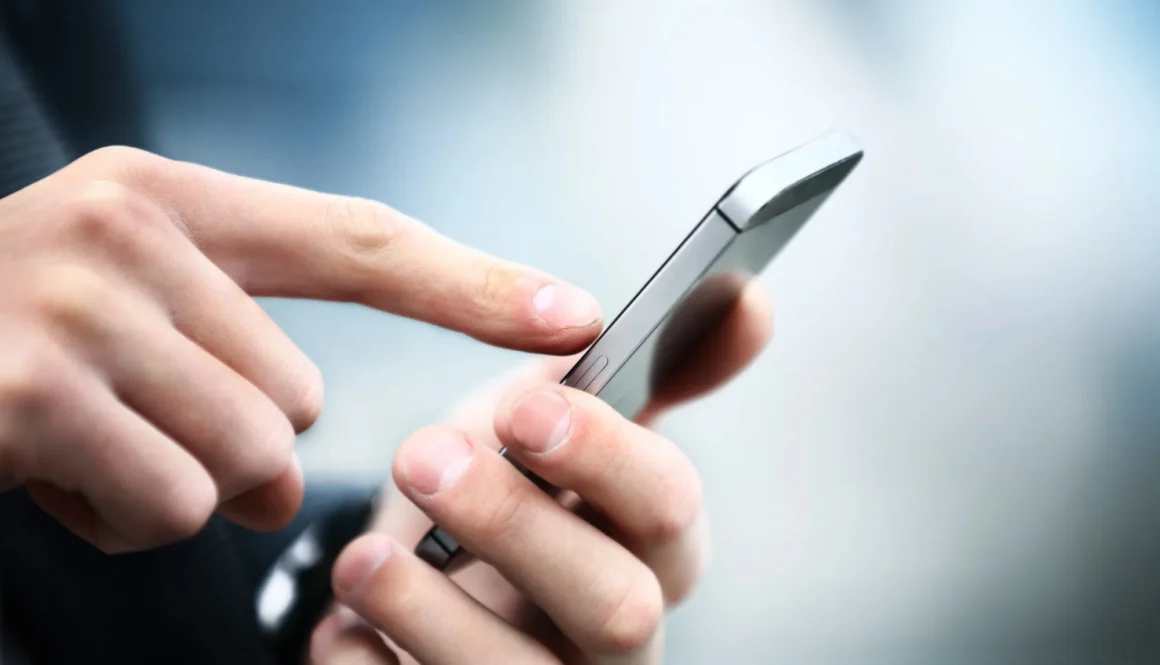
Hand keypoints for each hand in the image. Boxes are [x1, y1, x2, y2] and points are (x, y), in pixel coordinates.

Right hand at [0, 147, 601, 552]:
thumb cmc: (2, 339)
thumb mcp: (120, 305)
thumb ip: (233, 347)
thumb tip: (304, 464)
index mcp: (171, 204)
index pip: (359, 241)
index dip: (475, 283)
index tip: (572, 312)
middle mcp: (131, 234)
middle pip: (298, 396)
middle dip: (235, 442)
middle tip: (134, 419)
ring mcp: (81, 308)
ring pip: (247, 461)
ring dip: (179, 486)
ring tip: (88, 444)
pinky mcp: (38, 395)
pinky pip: (175, 507)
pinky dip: (123, 521)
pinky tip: (49, 474)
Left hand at [311, 283, 772, 663]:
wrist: (435, 572)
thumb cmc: (514, 484)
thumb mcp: (568, 417)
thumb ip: (645, 367)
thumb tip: (744, 297)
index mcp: (654, 544)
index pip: (670, 509)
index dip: (605, 457)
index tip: (523, 402)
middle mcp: (621, 632)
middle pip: (616, 607)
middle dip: (516, 528)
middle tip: (421, 456)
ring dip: (430, 611)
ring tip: (363, 560)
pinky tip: (343, 631)